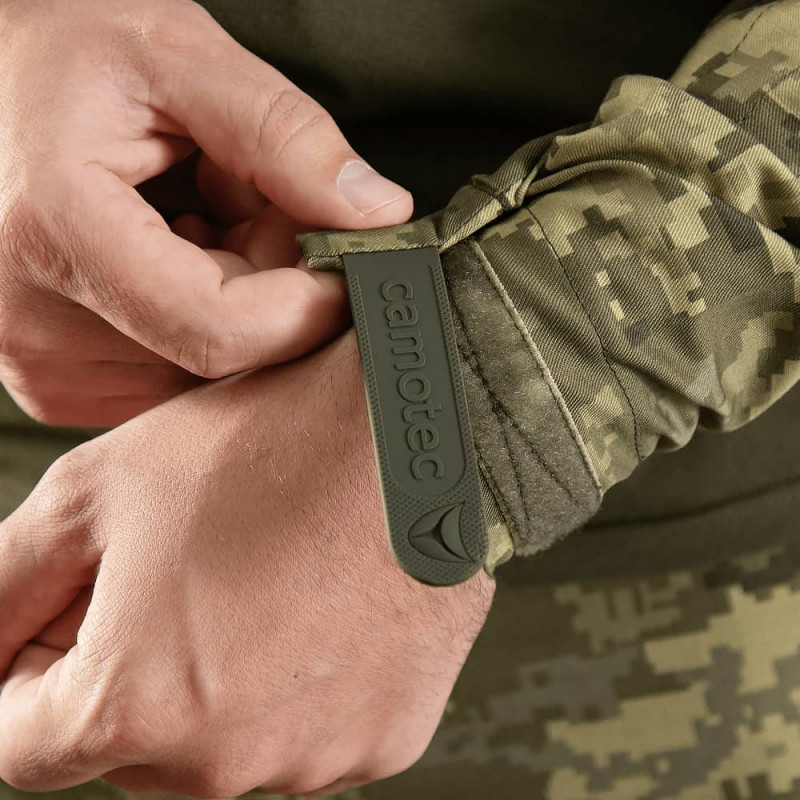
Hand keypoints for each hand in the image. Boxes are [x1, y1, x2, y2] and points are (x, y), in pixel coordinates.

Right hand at [0, 0, 411, 426]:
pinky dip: (207, 317)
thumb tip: (377, 215)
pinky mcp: (60, 381)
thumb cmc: (58, 57)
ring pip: (209, 369)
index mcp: (58, 231)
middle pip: (225, 352)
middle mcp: (34, 322)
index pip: (223, 329)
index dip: (308, 303)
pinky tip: (182, 251)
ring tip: (207, 213)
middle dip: (276, 284)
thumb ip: (285, 135)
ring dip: (242, 297)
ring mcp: (42, 361)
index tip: (343, 255)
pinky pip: (177, 372)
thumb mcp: (176, 57)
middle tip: (260, 201)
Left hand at [0, 332, 493, 797]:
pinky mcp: (386, 738)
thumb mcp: (96, 491)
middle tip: (176, 575)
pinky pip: (306, 735)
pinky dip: (296, 687)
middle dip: (127, 673)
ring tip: (257, 580)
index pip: (19, 748)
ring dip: (216, 682)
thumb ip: (1, 589)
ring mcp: (317, 759)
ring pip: (220, 743)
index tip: (69, 621)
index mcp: (133, 707)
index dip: (28, 676)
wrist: (418, 431)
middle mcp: (225, 762)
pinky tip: (316, 606)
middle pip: (127, 749)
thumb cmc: (268, 442)